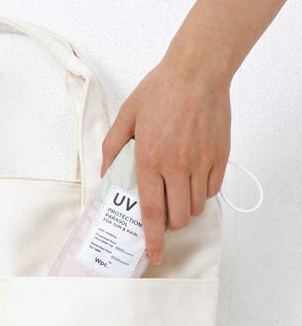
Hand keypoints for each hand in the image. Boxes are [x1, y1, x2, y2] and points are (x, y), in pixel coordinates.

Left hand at [100, 58, 230, 264]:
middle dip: (169, 223)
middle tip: (162, 212)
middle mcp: (176, 167)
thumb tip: (106, 174)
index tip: (153, 254)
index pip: (151, 211)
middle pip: (178, 216)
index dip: (152, 238)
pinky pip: (213, 190)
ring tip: (177, 192)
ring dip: (186, 209)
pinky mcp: (219, 157)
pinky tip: (193, 178)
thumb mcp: (126, 117)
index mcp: (149, 160)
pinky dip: (203, 193)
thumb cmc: (159, 91)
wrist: (198, 71)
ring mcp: (201, 163)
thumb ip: (112, 148)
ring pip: (197, 206)